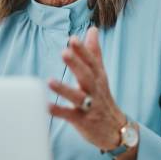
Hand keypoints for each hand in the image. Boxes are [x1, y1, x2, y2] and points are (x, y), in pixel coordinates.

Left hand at [49, 27, 126, 151]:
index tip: (73, 39)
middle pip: (87, 76)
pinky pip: (69, 115)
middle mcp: (95, 90)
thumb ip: (94, 52)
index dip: (83, 50)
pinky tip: (45, 105)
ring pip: (78, 97)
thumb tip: (92, 29)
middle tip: (64, 52)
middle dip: (76, 64)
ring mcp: (89, 106)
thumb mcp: (100, 74)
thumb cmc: (102, 98)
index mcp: (98, 77)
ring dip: (64, 89)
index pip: (92, 62)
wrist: (115, 130)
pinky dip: (58, 111)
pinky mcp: (82, 121)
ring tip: (49, 81)